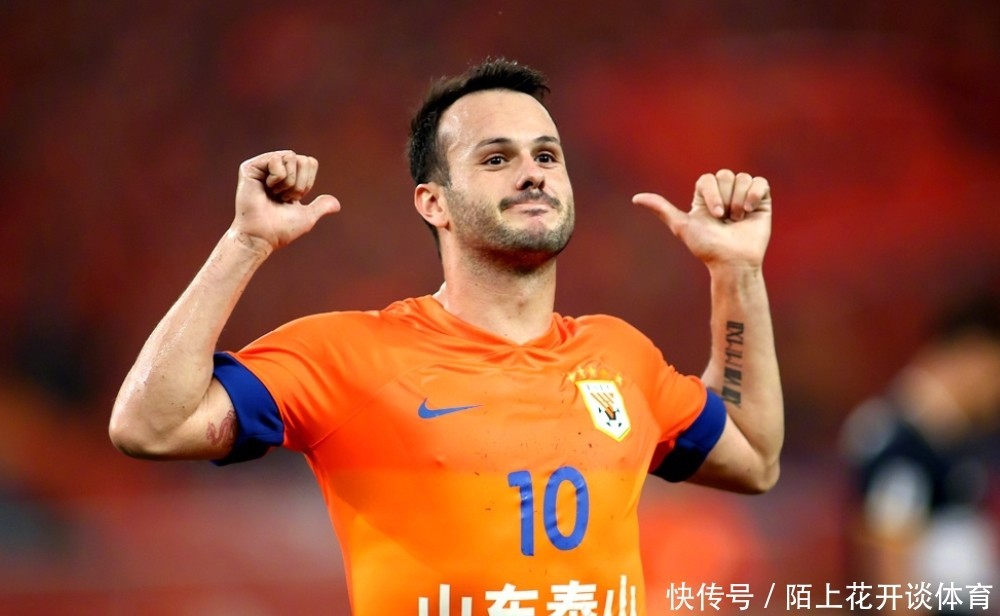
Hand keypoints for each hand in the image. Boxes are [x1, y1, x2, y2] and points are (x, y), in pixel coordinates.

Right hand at [231, 151, 340, 254]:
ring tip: (275, 195)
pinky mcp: (250, 167)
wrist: (261, 237)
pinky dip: (277, 178)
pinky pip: (276, 159)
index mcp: (287, 177)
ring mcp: (262, 166)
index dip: (308, 182)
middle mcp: (275, 169)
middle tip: (284, 198)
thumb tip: (337, 205)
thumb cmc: (280, 229)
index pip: (310, 162)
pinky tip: (266, 189)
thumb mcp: (306, 217)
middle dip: (300, 184)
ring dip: (289, 183)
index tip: (294, 199)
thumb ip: (320, 207)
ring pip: (291, 157)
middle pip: (304, 159)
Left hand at [632, 170, 770, 268]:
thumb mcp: (681, 226)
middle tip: (726, 220)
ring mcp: (743, 195)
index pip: (707, 178)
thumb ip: (662, 210)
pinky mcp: (761, 200)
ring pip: (742, 178)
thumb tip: (635, 198)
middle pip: (726, 175)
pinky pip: (760, 182)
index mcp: (705, 196)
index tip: (715, 215)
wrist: (733, 262)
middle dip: (725, 199)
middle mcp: (724, 193)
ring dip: (739, 201)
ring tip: (738, 220)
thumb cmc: (707, 247)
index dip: (712, 194)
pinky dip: (754, 195)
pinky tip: (750, 211)